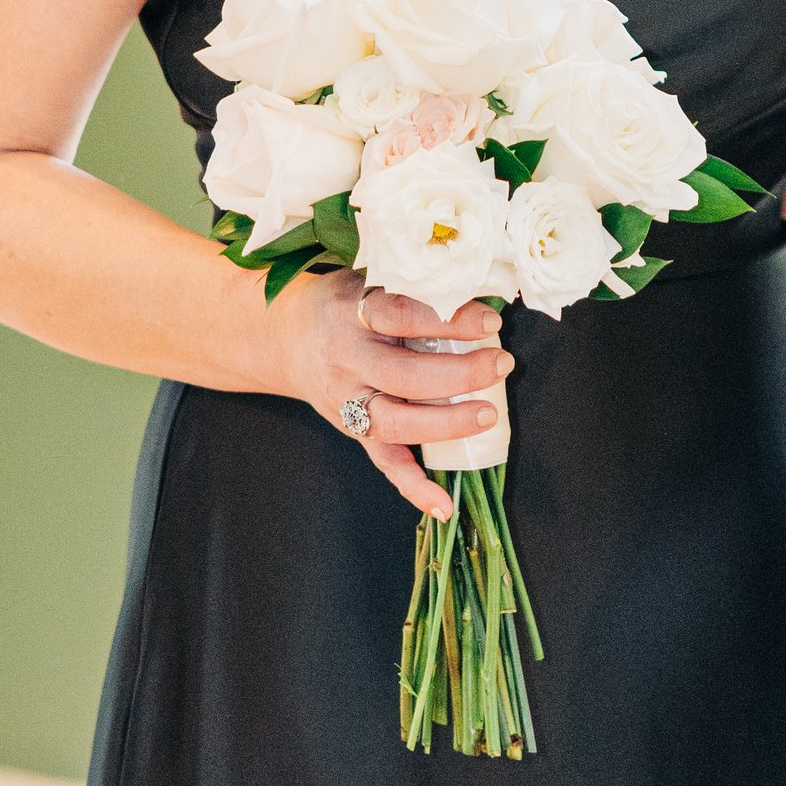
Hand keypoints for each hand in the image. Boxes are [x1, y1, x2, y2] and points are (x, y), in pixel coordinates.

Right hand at [272, 273, 512, 521]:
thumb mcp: (368, 280)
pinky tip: (443, 504)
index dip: (449, 320)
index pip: (402, 316)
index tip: (491, 321)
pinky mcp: (352, 430)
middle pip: (404, 376)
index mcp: (352, 313)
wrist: (285, 335)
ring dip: (446, 424)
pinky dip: (413, 486)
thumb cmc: (343, 303)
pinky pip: (382, 462)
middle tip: (501, 364)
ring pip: (394, 422)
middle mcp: (346, 360)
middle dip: (460, 375)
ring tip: (488, 414)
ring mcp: (347, 401)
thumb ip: (415, 288)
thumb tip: (486, 293)